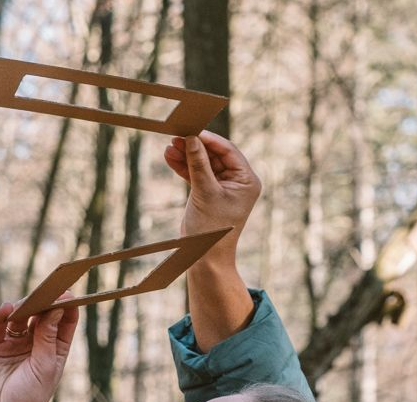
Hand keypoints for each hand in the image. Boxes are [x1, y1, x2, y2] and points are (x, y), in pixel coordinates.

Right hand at [0, 297, 78, 401]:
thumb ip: (49, 337)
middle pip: (41, 315)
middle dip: (44, 303)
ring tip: (25, 303)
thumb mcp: (45, 366)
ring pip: (19, 316)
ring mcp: (14, 343)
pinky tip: (6, 309)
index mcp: (55, 349)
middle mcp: (36, 343)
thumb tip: (58, 309)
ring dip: (23, 307)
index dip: (66, 307)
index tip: (67, 294)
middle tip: (46, 291)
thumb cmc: (30, 396)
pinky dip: (1, 315)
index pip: (64, 323)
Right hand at [163, 131, 261, 259]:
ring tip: (170, 147)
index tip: (191, 130)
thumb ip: (198, 164)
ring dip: (187, 155)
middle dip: (195, 146)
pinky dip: (184, 167)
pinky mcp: (209, 192)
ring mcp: (223, 187)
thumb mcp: (205, 192)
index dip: (209, 139)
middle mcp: (238, 181)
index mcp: (247, 180)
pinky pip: (197, 174)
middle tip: (176, 136)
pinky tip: (170, 157)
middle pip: (215, 154)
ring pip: (204, 163)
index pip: (228, 151)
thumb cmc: (212, 228)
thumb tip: (191, 138)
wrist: (205, 256)